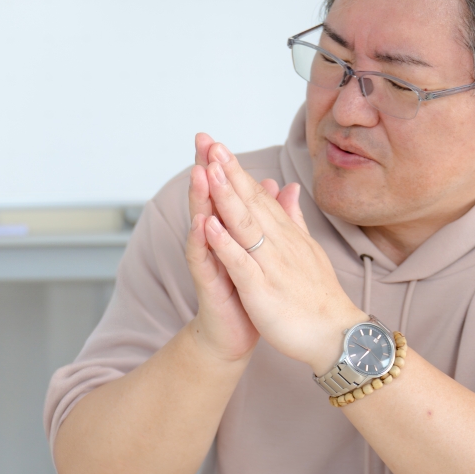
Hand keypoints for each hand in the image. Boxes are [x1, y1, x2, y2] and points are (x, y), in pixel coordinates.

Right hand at [185, 133, 288, 363]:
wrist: (235, 334)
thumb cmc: (247, 292)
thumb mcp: (262, 248)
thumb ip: (266, 215)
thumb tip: (275, 184)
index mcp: (230, 232)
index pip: (225, 192)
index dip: (221, 166)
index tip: (216, 139)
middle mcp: (214, 242)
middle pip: (208, 199)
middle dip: (204, 170)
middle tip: (201, 141)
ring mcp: (208, 262)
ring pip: (202, 224)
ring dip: (199, 199)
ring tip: (199, 172)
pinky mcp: (208, 284)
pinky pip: (203, 260)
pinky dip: (202, 241)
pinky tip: (201, 223)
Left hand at [198, 141, 364, 370]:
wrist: (336, 336)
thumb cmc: (318, 297)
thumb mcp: (306, 250)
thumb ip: (293, 219)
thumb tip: (289, 188)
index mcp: (285, 236)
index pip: (258, 197)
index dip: (238, 172)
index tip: (219, 147)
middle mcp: (279, 244)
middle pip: (250, 202)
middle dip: (229, 172)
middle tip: (210, 142)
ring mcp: (271, 265)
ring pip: (245, 225)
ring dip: (226, 197)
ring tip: (208, 170)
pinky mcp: (263, 289)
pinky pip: (241, 263)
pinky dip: (225, 243)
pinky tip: (209, 225)